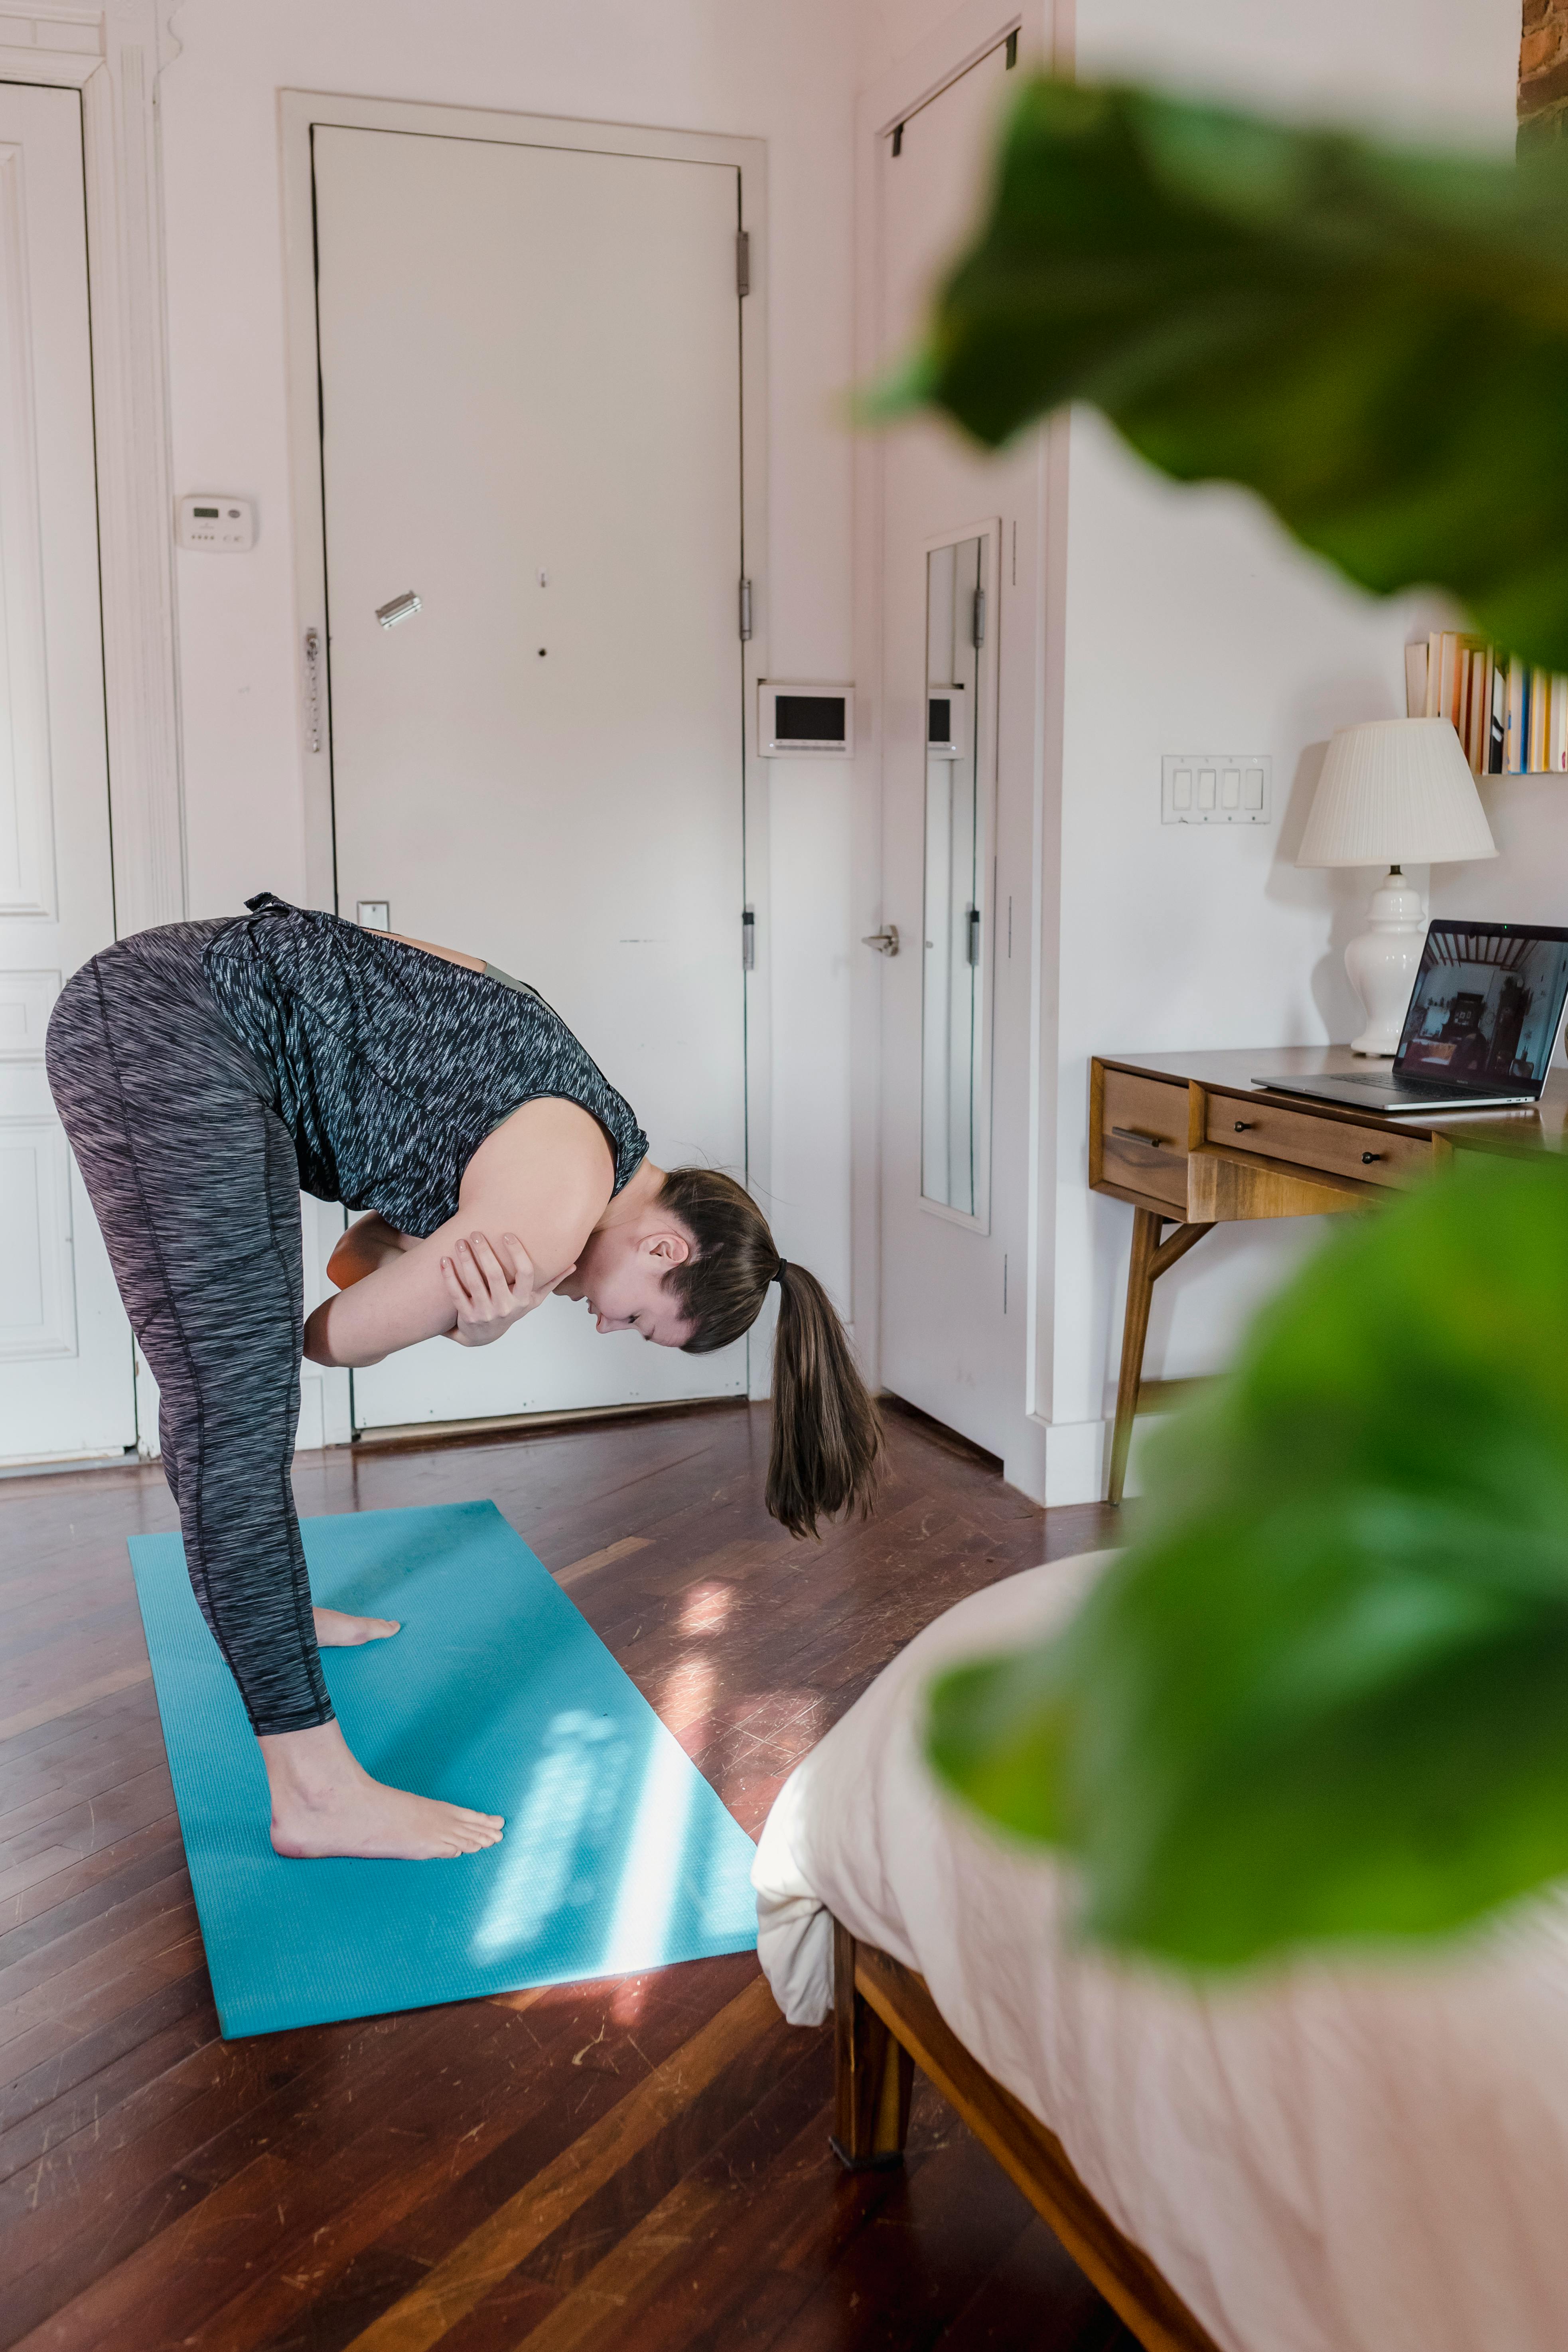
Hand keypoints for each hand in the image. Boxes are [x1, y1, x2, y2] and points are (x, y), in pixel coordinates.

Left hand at [439, 1233, 571, 1347]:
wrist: (484, 1335)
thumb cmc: (511, 1309)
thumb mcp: (532, 1300)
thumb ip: (550, 1282)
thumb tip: (573, 1265)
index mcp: (524, 1299)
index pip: (526, 1274)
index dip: (517, 1253)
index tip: (507, 1235)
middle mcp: (506, 1307)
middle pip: (496, 1275)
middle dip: (485, 1252)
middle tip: (476, 1233)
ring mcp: (485, 1313)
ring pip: (474, 1283)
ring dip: (466, 1260)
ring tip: (460, 1242)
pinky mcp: (467, 1316)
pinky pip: (457, 1294)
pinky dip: (449, 1277)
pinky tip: (444, 1260)